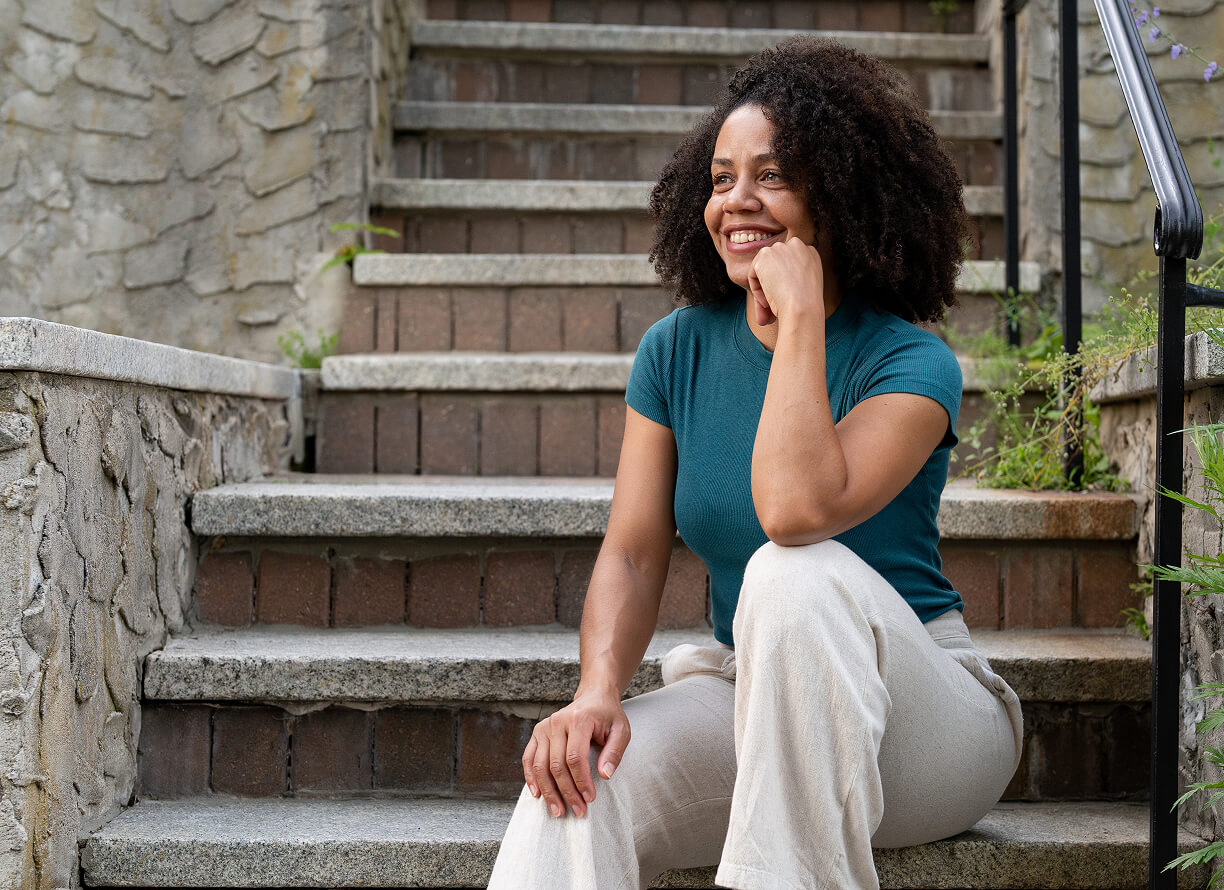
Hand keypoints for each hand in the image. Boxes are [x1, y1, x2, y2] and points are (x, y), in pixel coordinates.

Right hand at [522, 690, 630, 817]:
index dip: (581, 781)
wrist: (594, 697)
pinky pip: (529, 758)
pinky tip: (537, 793)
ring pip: (540, 765)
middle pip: (557, 765)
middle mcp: (557, 722)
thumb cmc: (608, 715)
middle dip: (567, 792)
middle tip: (578, 810)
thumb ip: (615, 752)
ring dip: (548, 791)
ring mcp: (544, 727)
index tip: (590, 798)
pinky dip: (531, 777)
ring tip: (557, 810)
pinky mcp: (537, 732)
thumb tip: (605, 775)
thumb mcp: (621, 731)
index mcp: (579, 720)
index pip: (575, 757)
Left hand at [747, 236, 824, 326]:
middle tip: (772, 305)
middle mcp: (796, 244)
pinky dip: (757, 290)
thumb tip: (772, 290)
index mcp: (810, 251)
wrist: (803, 306)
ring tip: (771, 305)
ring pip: (763, 269)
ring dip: (764, 288)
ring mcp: (780, 248)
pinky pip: (753, 274)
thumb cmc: (806, 305)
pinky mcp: (764, 255)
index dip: (784, 281)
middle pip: (775, 264)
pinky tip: (767, 300)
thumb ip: (791, 279)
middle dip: (771, 284)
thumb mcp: (804, 287)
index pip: (790, 262)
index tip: (785, 297)